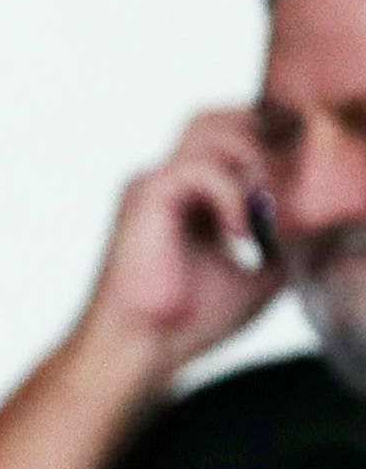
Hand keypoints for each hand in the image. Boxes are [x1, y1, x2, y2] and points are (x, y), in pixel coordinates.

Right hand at [73, 107, 284, 390]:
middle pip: (217, 116)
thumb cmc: (185, 324)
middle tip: (293, 176)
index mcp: (188, 198)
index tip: (309, 170)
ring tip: (268, 205)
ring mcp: (154, 184)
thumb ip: (285, 245)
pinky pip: (201, 169)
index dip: (272, 143)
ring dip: (252, 160)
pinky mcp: (146, 195)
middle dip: (263, 135)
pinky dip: (233, 195)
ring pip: (211, 128)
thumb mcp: (260, 277)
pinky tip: (243, 232)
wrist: (139, 351)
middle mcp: (167, 182)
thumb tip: (329, 231)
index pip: (231, 139)